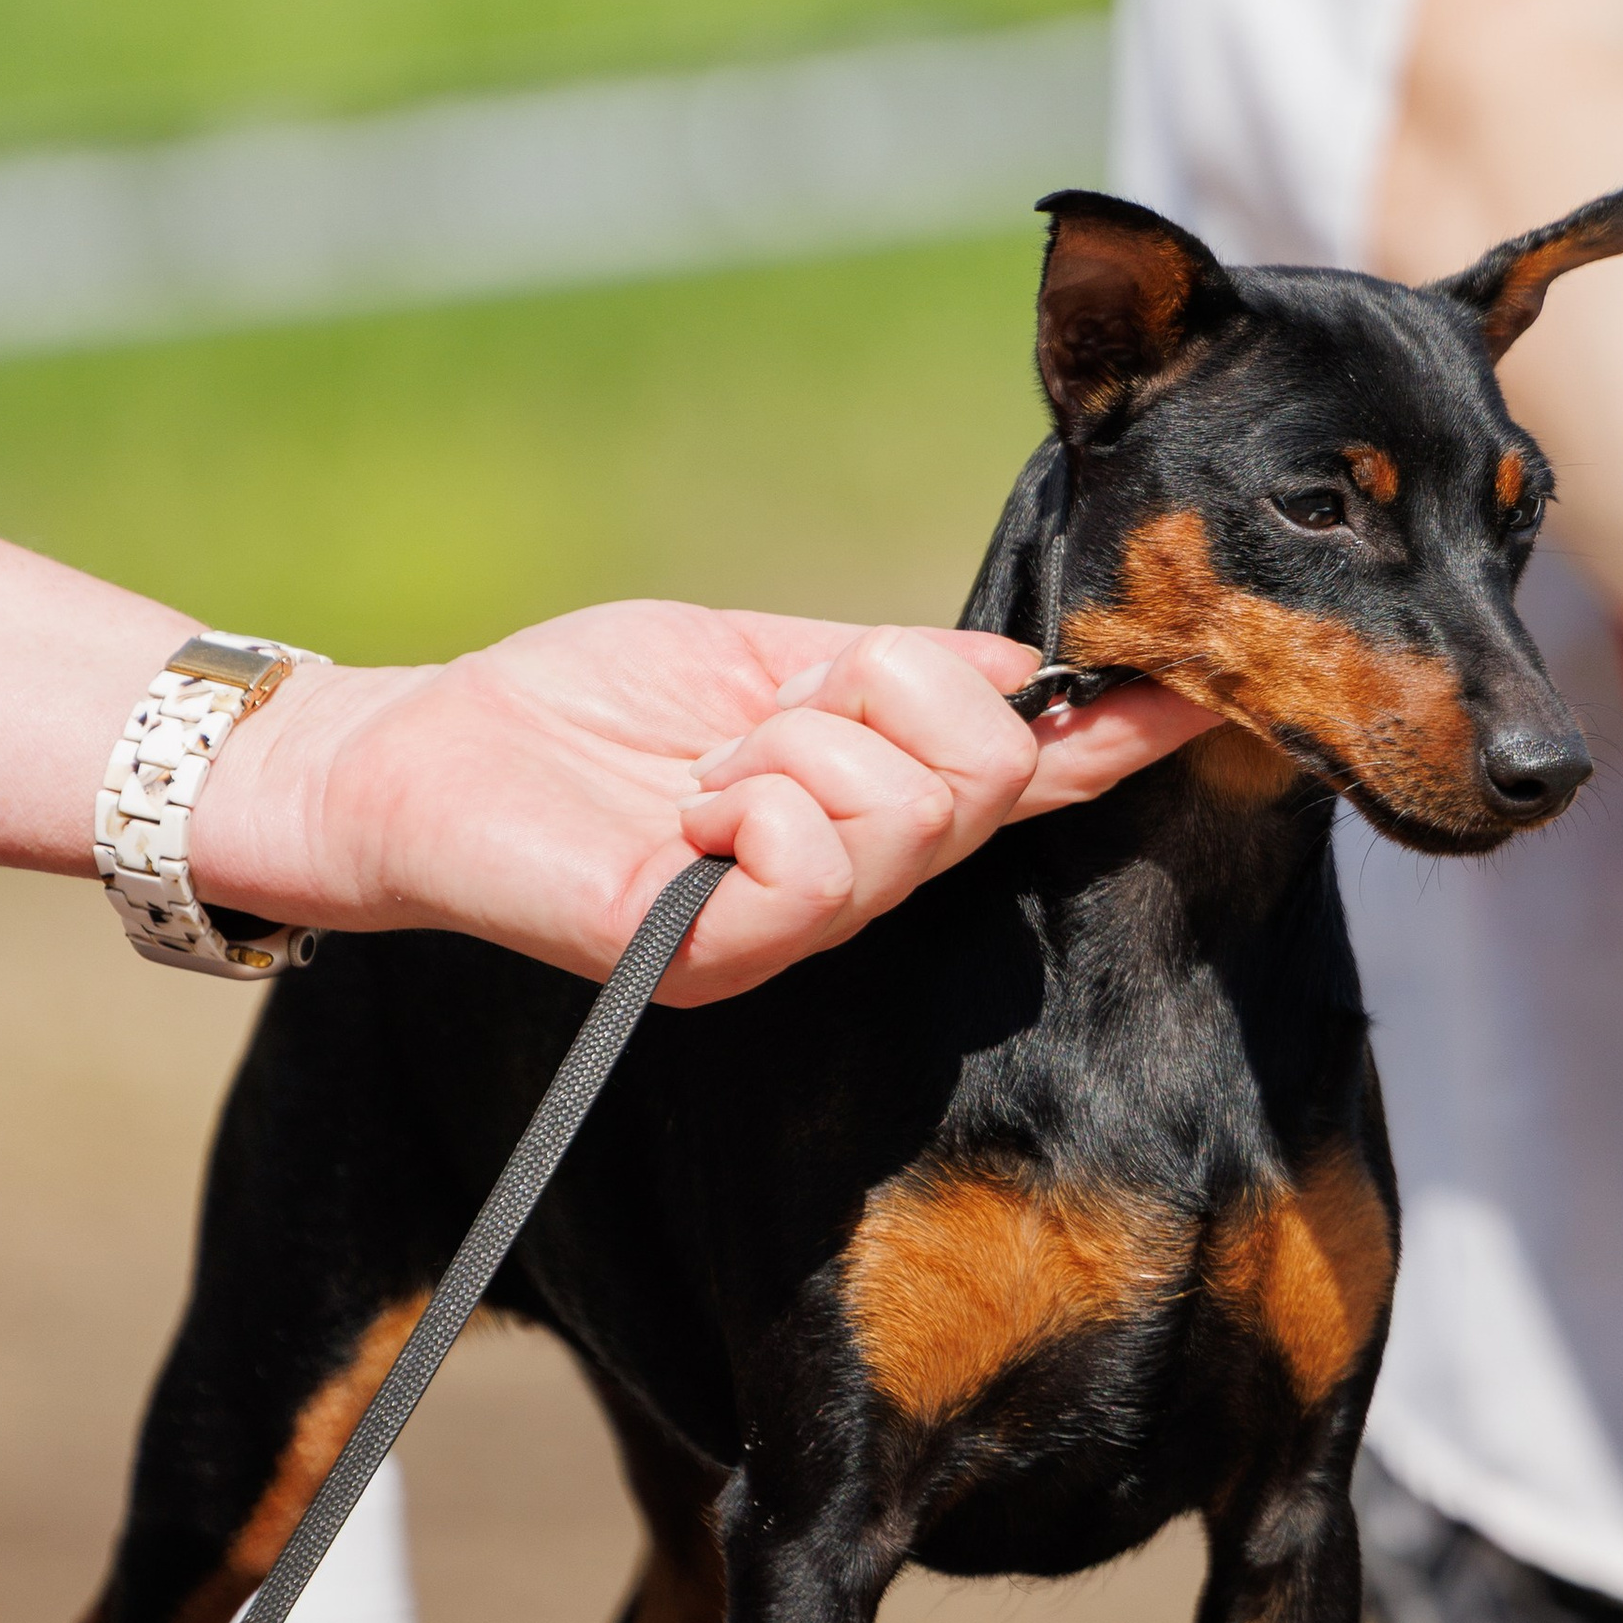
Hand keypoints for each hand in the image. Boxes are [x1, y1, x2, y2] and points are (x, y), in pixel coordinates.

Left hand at [190, 603, 1206, 1002]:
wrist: (412, 762)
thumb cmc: (574, 715)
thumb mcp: (764, 664)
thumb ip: (892, 674)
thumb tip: (1032, 675)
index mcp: (880, 813)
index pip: (1039, 777)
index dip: (1124, 730)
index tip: (1211, 684)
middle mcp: (860, 890)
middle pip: (992, 769)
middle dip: (893, 691)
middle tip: (775, 711)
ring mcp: (797, 936)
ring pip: (913, 804)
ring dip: (800, 741)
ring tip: (709, 772)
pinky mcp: (720, 958)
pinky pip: (816, 858)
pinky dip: (757, 795)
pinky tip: (690, 812)